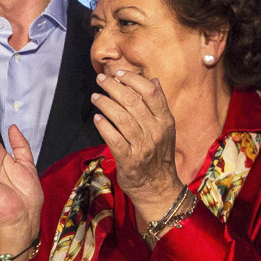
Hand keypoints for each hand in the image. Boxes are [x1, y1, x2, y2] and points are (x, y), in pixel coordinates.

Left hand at [91, 70, 179, 223]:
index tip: (118, 73)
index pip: (151, 93)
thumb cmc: (158, 154)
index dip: (133, 79)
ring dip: (105, 103)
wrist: (158, 187)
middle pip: (133, 102)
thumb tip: (153, 80)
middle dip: (114, 87)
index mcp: (165, 121)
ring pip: (121, 117)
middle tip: (101, 80)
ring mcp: (142, 146)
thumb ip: (158, 105)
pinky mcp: (129, 159)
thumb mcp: (165, 128)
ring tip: (95, 96)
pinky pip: (114, 138)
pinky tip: (97, 118)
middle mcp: (156, 131)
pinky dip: (104, 126)